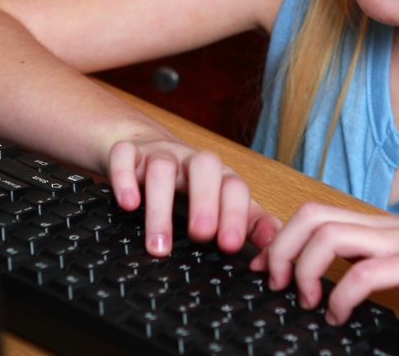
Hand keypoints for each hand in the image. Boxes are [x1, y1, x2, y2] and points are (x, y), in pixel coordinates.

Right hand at [107, 139, 281, 256]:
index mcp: (218, 176)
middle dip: (205, 201)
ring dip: (160, 207)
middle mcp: (189, 161)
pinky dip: (124, 179)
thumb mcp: (220, 203)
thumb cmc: (187, 187)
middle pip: (204, 167)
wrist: (144, 151)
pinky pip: (124, 156)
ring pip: (161, 167)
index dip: (235, 214)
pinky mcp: (127, 153)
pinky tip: (128, 205)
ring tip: (159, 247)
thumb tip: (274, 244)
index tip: (230, 246)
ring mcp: (157, 154)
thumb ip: (249, 223)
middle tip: (201, 236)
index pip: (234, 187)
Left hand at [249, 202, 398, 323]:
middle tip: (274, 284)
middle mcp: (383, 227)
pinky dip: (340, 295)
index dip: (279, 239)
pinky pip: (364, 272)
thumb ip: (374, 262)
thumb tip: (337, 280)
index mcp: (378, 227)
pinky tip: (338, 315)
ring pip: (328, 235)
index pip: (313, 214)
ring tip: (305, 300)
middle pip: (309, 216)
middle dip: (279, 249)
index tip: (263, 269)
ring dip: (303, 269)